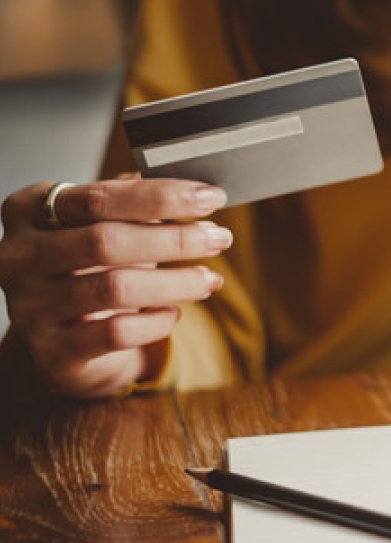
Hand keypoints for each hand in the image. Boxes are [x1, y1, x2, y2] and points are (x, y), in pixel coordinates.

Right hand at [0, 178, 231, 397]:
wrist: (67, 335)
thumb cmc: (92, 265)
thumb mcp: (108, 224)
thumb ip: (140, 203)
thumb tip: (197, 190)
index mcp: (29, 209)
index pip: (99, 197)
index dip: (161, 196)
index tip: (211, 198)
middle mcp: (19, 256)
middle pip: (105, 241)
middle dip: (174, 239)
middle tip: (219, 238)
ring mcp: (29, 306)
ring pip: (114, 288)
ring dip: (175, 281)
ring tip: (209, 278)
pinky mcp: (52, 352)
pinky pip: (116, 333)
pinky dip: (156, 321)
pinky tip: (173, 313)